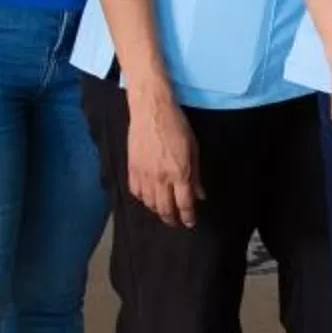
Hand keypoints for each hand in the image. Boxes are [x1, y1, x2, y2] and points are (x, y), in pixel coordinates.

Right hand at [124, 83, 200, 228]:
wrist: (151, 110)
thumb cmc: (176, 125)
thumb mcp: (193, 149)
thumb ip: (196, 175)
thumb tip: (200, 194)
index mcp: (179, 173)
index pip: (184, 204)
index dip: (188, 217)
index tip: (190, 222)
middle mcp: (161, 178)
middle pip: (165, 209)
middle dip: (172, 219)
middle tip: (176, 222)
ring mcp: (144, 174)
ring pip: (149, 203)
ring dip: (157, 210)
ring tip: (163, 211)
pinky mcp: (132, 168)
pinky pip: (136, 192)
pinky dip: (142, 198)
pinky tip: (148, 197)